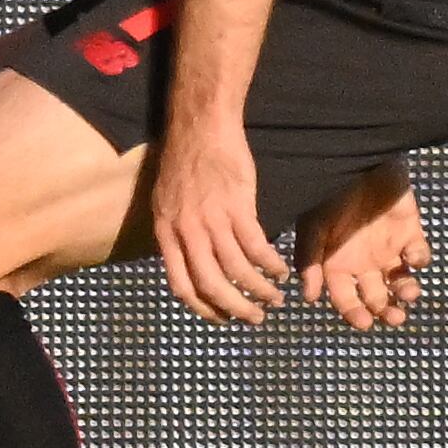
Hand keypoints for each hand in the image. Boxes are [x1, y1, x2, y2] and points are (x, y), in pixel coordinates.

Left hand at [152, 112, 285, 324]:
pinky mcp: (237, 207)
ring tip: (274, 298)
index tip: (221, 319)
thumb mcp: (166, 203)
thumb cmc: (185, 163)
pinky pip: (256, 247)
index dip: (202, 307)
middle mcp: (185, 232)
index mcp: (166, 233)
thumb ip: (176, 233)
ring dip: (259, 290)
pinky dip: (270, 264)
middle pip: (211, 285)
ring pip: (237, 270)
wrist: (199, 128)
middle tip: (254, 319)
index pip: (180, 284)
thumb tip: (189, 262)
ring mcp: (211, 220)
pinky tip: (281, 270)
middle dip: (235, 308)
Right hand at [298, 164, 428, 332]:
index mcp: (337, 264)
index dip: (354, 313)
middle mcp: (363, 263)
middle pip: (376, 298)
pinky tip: (413, 256)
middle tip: (394, 317)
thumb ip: (311, 261)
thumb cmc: (328, 192)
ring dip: (406, 293)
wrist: (356, 159)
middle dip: (386, 311)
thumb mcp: (313, 227)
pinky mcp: (410, 233)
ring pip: (401, 283)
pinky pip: (420, 255)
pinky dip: (420, 259)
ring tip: (408, 292)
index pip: (345, 298)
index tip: (365, 323)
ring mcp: (388, 249)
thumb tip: (309, 298)